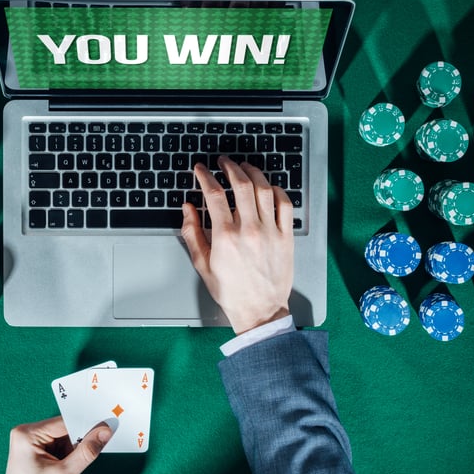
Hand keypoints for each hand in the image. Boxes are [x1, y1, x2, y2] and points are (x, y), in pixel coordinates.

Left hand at [1, 416, 112, 473]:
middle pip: (64, 431)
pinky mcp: (34, 450)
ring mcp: (29, 442)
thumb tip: (105, 431)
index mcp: (27, 434)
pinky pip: (58, 448)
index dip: (85, 429)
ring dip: (72, 458)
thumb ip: (86, 452)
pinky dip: (66, 461)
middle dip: (76, 449)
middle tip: (79, 467)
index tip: (104, 434)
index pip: (64, 423)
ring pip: (64, 441)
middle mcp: (26, 433)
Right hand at [180, 155, 293, 333]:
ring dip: (253, 173)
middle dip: (229, 167)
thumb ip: (192, 233)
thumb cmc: (231, 291)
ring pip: (264, 190)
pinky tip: (268, 187)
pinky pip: (285, 204)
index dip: (205, 176)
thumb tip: (187, 208)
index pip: (214, 194)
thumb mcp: (202, 265)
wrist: (259, 311)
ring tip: (244, 168)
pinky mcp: (286, 237)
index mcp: (225, 236)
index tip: (201, 170)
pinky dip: (276, 190)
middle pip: (241, 185)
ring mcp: (270, 232)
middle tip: (223, 162)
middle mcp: (249, 230)